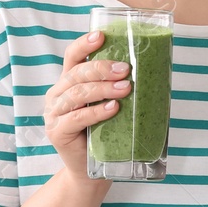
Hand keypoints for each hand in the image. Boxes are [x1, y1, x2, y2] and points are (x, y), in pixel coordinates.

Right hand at [43, 30, 131, 182]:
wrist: (91, 171)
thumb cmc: (105, 134)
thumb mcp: (110, 105)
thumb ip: (117, 87)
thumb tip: (153, 69)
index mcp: (68, 83)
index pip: (71, 57)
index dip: (84, 44)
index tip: (101, 36)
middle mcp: (57, 95)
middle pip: (76, 74)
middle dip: (102, 68)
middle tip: (125, 70)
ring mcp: (54, 114)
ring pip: (77, 94)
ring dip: (103, 89)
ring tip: (126, 88)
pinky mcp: (57, 132)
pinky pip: (76, 118)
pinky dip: (96, 111)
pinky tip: (112, 108)